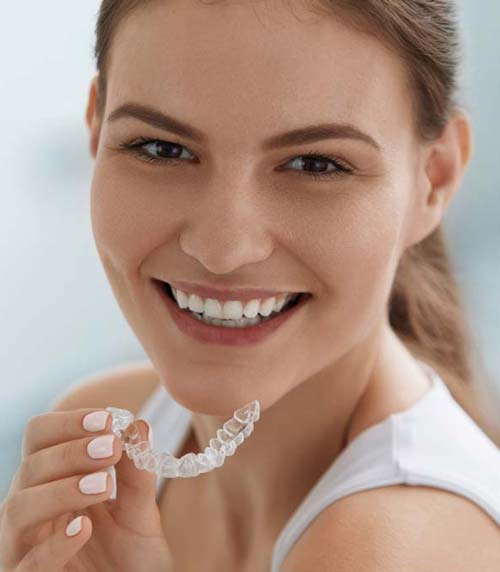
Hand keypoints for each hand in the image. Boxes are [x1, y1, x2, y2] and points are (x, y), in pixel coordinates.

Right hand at [0, 409, 172, 570]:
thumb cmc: (129, 557)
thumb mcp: (139, 512)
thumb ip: (137, 474)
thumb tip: (139, 426)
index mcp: (53, 482)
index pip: (40, 439)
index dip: (67, 423)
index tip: (106, 419)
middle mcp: (33, 509)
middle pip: (30, 467)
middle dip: (71, 452)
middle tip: (111, 447)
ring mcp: (24, 547)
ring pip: (19, 508)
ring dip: (61, 489)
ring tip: (103, 484)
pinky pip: (26, 565)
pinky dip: (53, 544)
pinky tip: (84, 527)